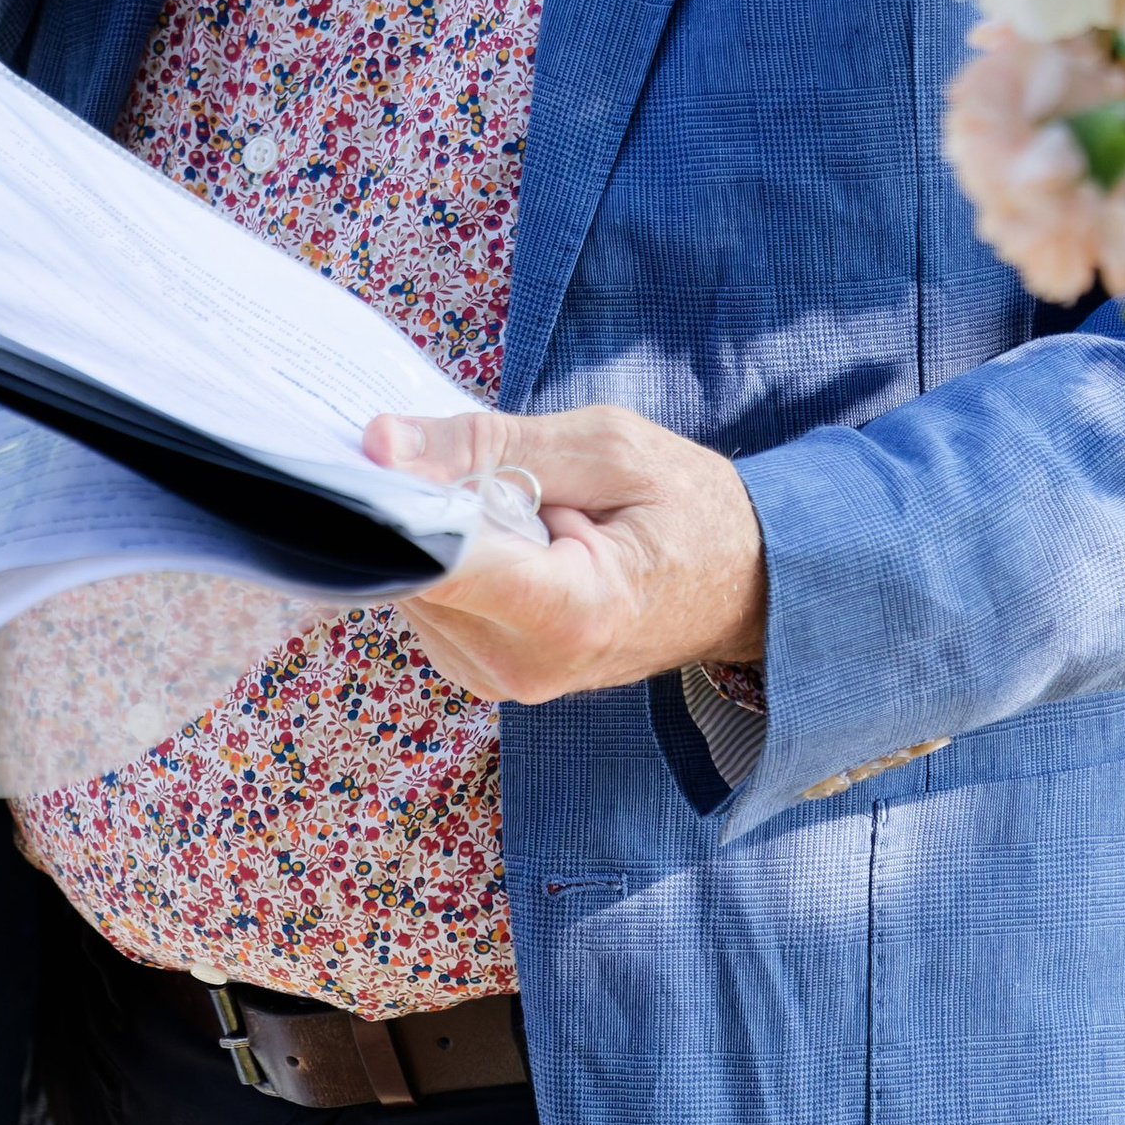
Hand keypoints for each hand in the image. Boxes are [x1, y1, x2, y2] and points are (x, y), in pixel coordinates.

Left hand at [361, 403, 765, 704]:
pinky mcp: (487, 674)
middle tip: (487, 459)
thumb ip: (491, 444)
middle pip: (415, 569)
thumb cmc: (690, 508)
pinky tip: (506, 533)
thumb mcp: (605, 446)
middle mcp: (524, 667)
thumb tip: (381, 443)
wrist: (744, 584)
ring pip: (413, 584)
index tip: (380, 446)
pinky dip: (452, 555)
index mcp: (569, 614)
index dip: (399, 496)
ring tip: (520, 505)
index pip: (441, 560)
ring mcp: (502, 681)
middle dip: (426, 501)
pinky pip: (431, 601)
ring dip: (442, 528)